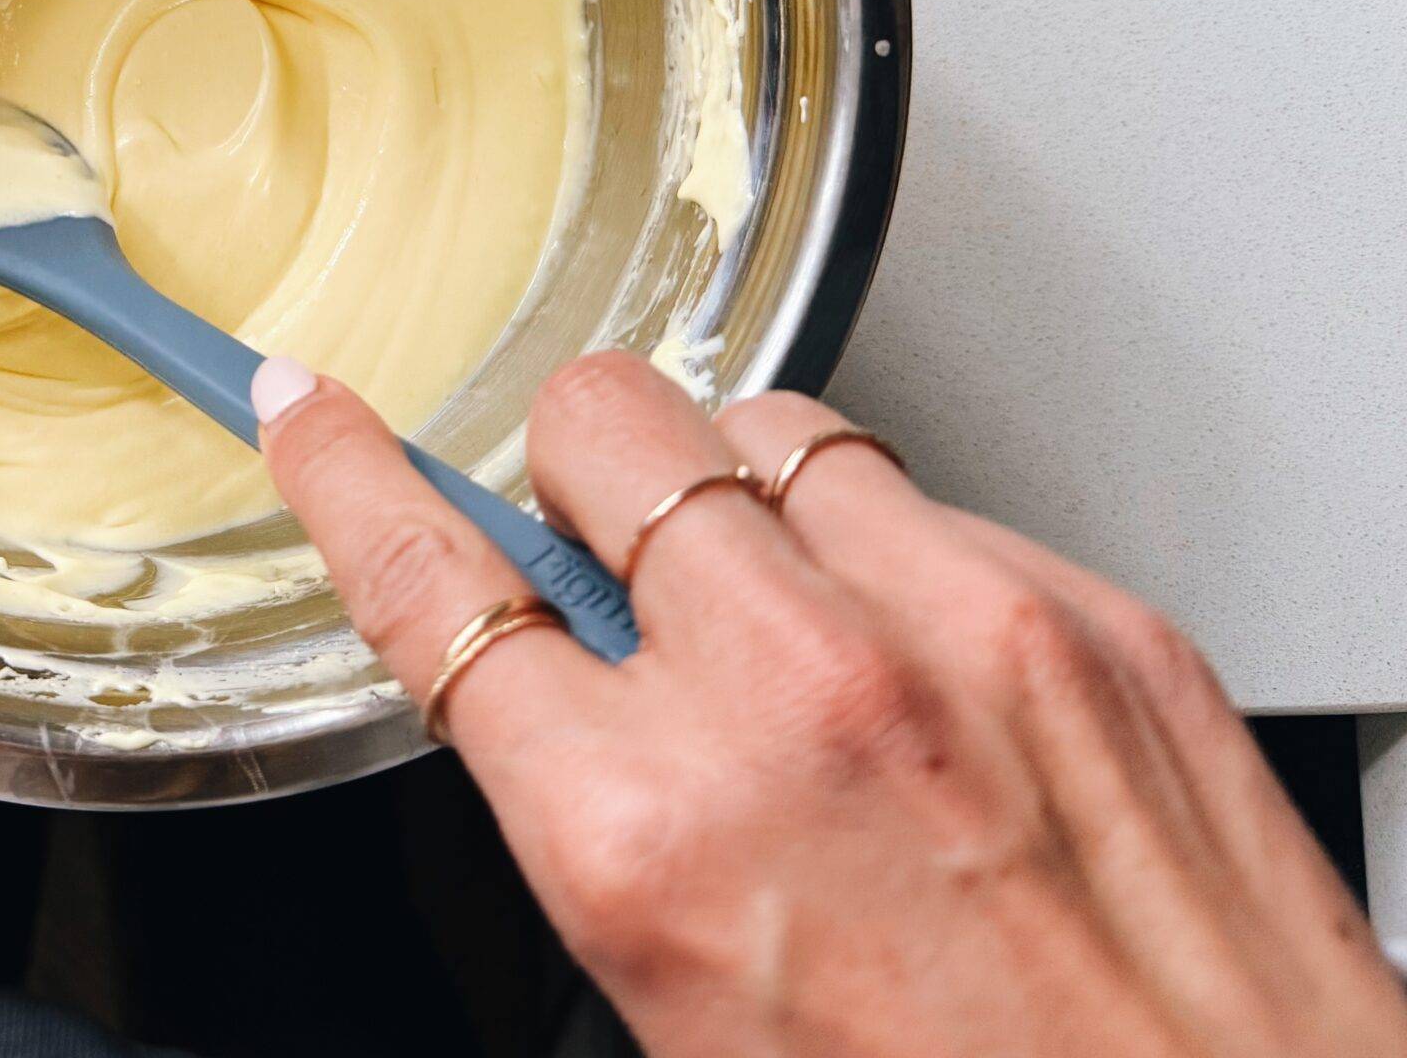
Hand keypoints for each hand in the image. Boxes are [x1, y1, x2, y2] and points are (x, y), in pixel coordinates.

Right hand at [255, 352, 1406, 1057]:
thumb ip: (595, 797)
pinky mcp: (1092, 616)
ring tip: (789, 604)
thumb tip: (556, 659)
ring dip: (741, 491)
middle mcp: (793, 704)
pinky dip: (894, 551)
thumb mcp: (681, 991)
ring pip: (767, 420)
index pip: (431, 584)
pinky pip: (929, 498)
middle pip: (601, 424)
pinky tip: (927, 661)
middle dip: (579, 471)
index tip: (314, 416)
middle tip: (611, 544)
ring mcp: (958, 637)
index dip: (346, 477)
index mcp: (647, 838)